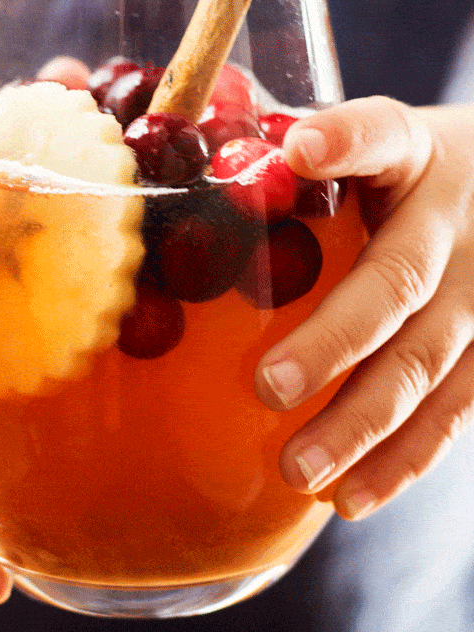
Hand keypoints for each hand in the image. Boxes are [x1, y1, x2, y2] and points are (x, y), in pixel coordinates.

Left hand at [254, 96, 473, 520]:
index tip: (299, 148)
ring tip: (300, 469)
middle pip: (398, 280)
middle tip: (268, 385)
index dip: (344, 141)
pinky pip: (454, 409)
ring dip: (363, 422)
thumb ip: (304, 148)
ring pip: (426, 362)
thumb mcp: (372, 138)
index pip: (380, 134)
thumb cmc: (406, 171)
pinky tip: (352, 497)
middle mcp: (452, 220)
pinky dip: (403, 458)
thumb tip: (184, 153)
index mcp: (411, 151)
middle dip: (335, 338)